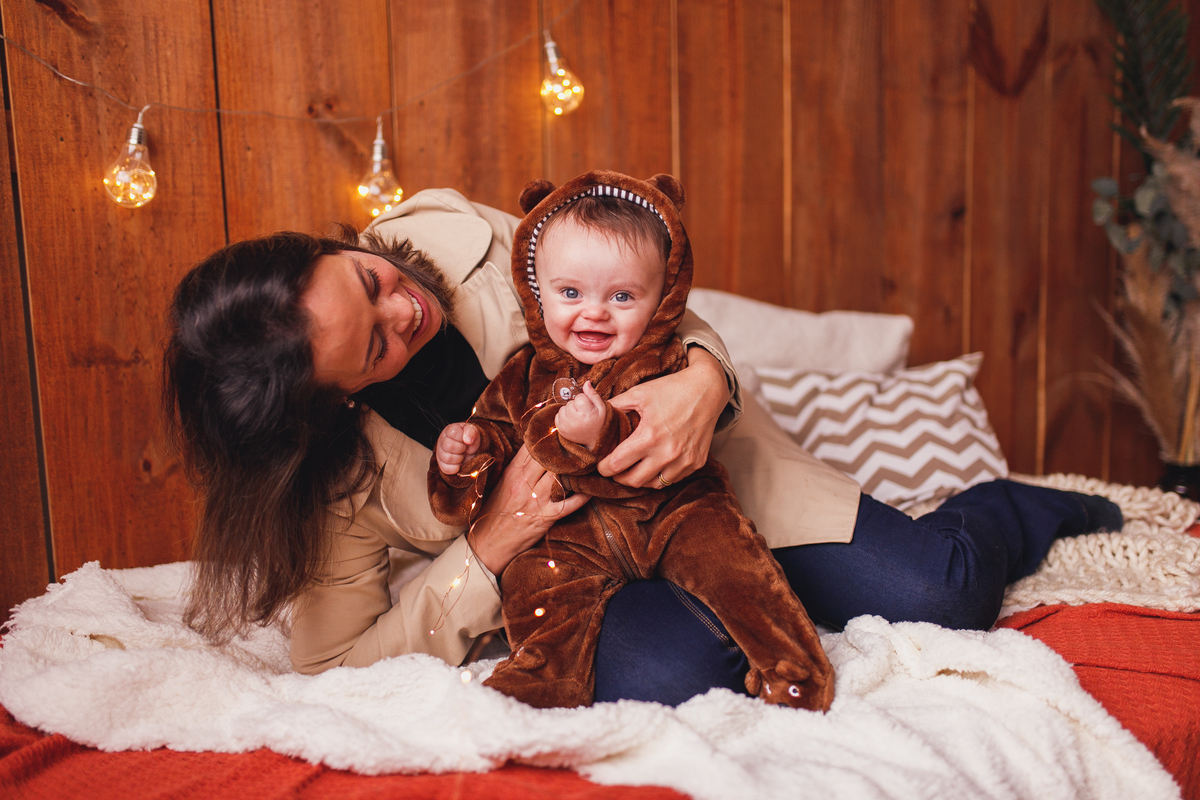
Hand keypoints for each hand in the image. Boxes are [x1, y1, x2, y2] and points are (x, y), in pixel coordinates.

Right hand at [435, 422, 480, 474]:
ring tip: (462, 455)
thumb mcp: (473, 431)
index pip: (454, 433)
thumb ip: (471, 431)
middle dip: (461, 448)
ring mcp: (440, 453)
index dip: (463, 438)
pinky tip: (459, 463)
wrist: (468, 448)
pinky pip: (447, 469)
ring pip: (448, 458)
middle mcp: (442, 441)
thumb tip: (468, 440)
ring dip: (459, 458)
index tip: (466, 440)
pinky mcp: (441, 465)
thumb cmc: (469, 439)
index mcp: (449, 430)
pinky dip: (456, 468)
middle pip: (449, 446)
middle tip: (464, 448)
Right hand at [469, 445, 589, 574]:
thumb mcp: (503, 483)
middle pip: (549, 457)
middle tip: (582, 438)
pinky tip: (592, 487)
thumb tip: (535, 447)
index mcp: (513, 472)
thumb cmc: (496, 511)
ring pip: (561, 476)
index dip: (548, 433)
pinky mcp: (546, 517)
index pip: (532, 445)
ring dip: (577, 468)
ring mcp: (536, 500)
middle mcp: (525, 483)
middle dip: (565, 446)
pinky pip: (571, 503)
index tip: (561, 424)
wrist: (489, 543)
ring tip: (590, 460)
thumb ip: (519, 466)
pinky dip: (584, 495)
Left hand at [553, 381, 604, 449]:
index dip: (584, 400)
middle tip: (583, 414)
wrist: (594, 440)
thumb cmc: (599, 422)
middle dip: (576, 405)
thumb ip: (593, 394)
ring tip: (578, 418)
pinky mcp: (560, 429)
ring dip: (569, 411)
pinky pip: (558, 415)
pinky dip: (564, 417)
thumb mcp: (601, 407)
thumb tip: (586, 382)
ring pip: (563, 408)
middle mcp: (575, 420)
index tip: (588, 408)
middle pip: (570, 402)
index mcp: (587, 413)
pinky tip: (572, 421)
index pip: (579, 397)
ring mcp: (566, 425)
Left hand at [599, 346, 728, 486]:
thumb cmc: (671, 389)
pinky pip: (672, 479)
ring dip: (639, 479)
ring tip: (633, 468)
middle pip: (633, 481)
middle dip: (619, 477)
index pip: (617, 464)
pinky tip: (653, 465)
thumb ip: (615, 405)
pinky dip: (660, 476)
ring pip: (653, 484)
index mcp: (649, 436)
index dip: (604, 467)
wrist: (707, 390)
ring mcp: (684, 460)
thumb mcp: (639, 393)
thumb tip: (592, 408)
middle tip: (614, 469)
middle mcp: (667, 453)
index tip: (601, 464)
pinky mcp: (695, 463)